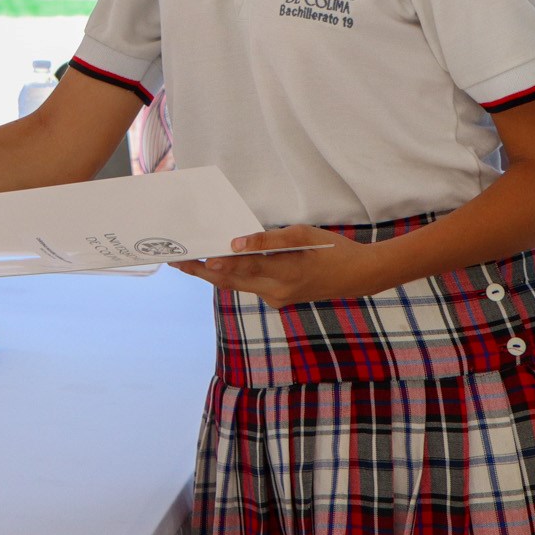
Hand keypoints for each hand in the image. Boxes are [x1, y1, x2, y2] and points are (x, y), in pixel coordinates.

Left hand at [171, 226, 381, 307]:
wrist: (358, 276)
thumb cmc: (331, 248)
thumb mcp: (302, 235)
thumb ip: (268, 240)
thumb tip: (237, 242)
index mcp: (286, 274)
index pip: (245, 268)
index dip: (220, 263)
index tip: (197, 257)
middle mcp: (277, 292)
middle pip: (232, 282)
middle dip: (203, 271)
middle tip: (176, 260)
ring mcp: (277, 299)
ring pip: (237, 286)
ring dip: (213, 275)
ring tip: (187, 262)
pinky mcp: (278, 299)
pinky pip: (248, 287)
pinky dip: (231, 277)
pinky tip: (216, 266)